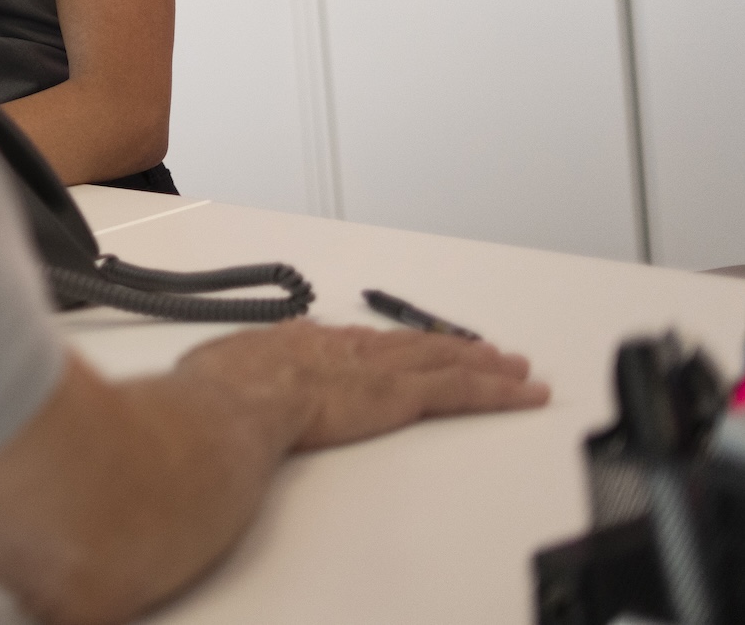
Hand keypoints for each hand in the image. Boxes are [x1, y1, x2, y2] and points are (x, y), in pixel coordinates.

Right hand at [180, 320, 549, 451]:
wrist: (236, 401)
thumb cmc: (218, 391)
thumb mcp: (217, 368)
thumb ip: (233, 369)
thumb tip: (226, 371)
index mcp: (304, 343)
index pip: (357, 342)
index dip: (386, 345)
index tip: (402, 347)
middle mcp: (348, 348)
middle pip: (410, 344)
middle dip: (448, 347)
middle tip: (481, 350)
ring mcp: (378, 369)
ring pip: (446, 362)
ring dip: (485, 364)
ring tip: (517, 366)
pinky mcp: (401, 395)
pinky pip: (462, 392)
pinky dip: (500, 392)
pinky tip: (527, 393)